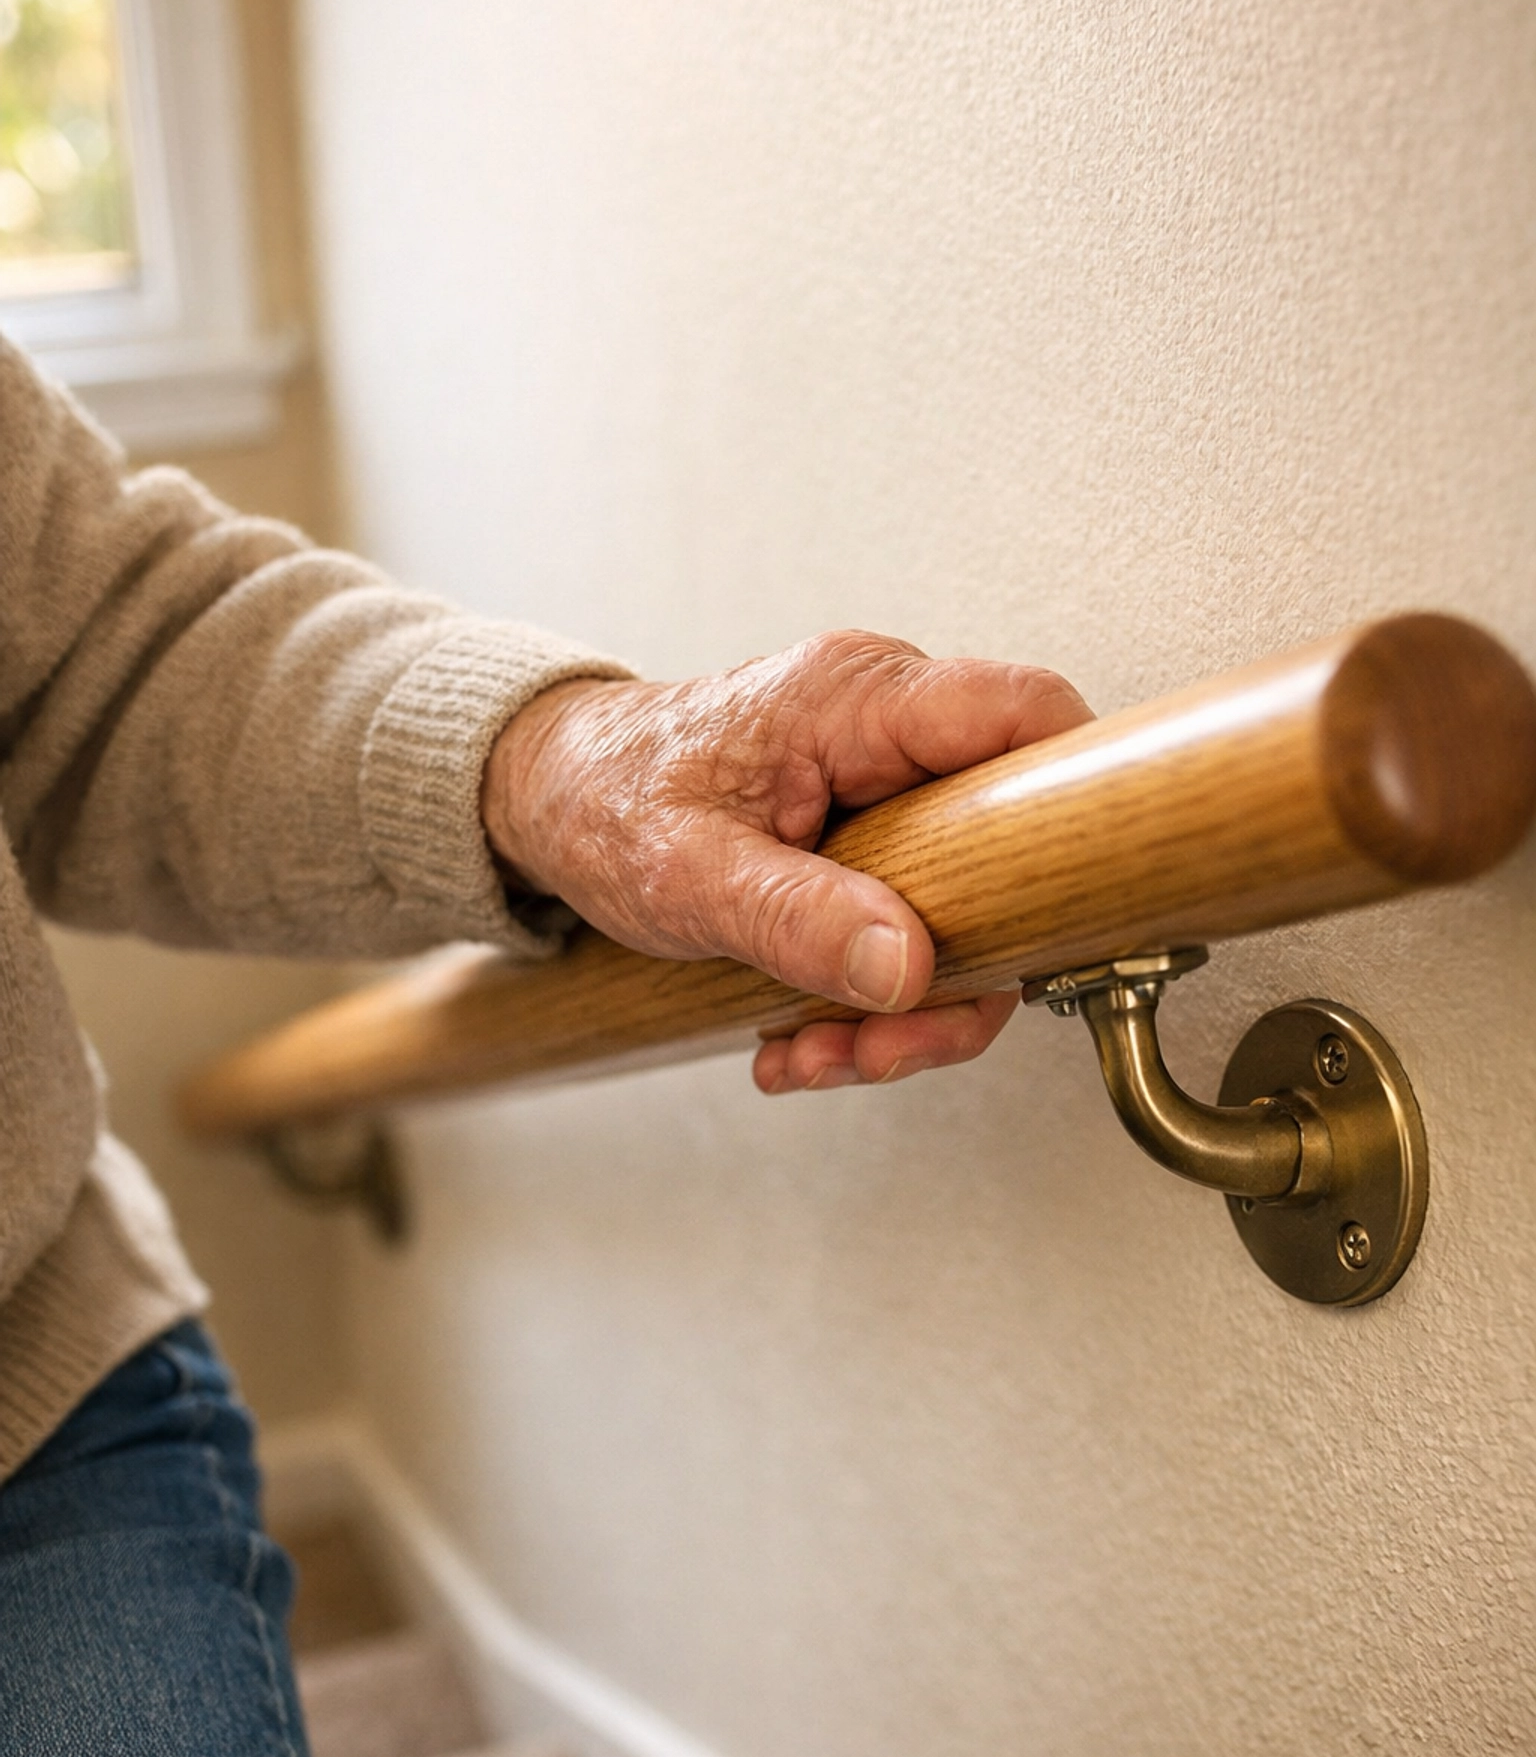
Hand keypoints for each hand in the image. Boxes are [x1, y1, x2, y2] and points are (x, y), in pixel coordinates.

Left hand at [481, 631, 1089, 1092]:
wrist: (546, 802)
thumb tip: (908, 967)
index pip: (1023, 714)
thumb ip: (797, 918)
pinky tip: (803, 1040)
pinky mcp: (871, 841)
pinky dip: (866, 1001)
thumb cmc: (601, 799)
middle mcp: (887, 732)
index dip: (1072, 799)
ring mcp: (884, 788)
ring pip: (964, 911)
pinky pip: (911, 927)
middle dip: (956, 978)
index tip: (1061, 913)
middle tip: (886, 1045)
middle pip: (1008, 849)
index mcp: (858, 699)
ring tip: (820, 1057)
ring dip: (904, 1011)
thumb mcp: (685, 872)